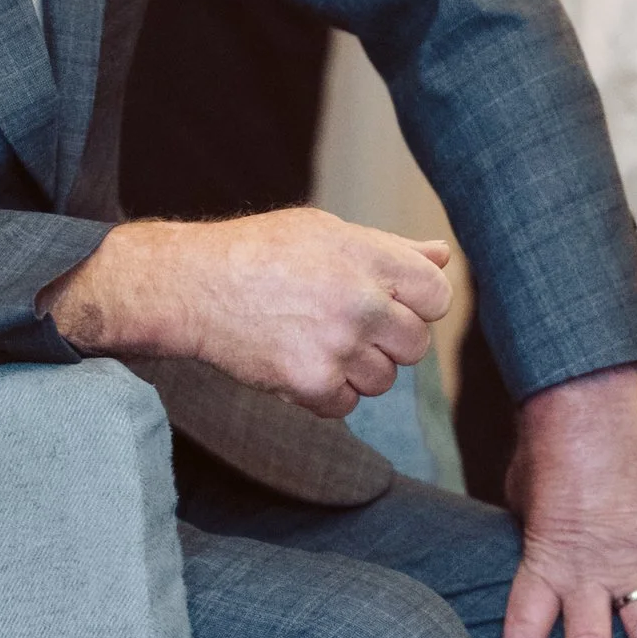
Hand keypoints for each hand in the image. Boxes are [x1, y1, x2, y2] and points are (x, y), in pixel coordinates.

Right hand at [40, 207, 452, 417]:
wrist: (193, 286)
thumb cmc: (261, 252)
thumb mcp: (327, 233)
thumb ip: (390, 249)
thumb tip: (443, 256)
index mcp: (370, 257)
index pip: (437, 296)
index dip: (418, 303)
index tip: (389, 302)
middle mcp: (361, 301)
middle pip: (416, 344)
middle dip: (388, 340)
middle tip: (346, 325)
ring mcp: (338, 344)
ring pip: (384, 380)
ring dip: (357, 369)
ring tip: (315, 341)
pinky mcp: (312, 382)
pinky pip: (347, 405)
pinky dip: (326, 393)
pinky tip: (298, 362)